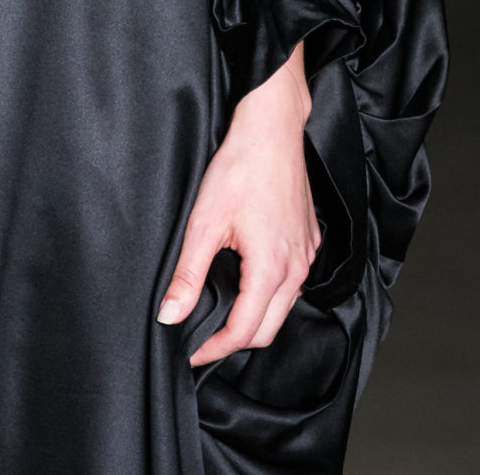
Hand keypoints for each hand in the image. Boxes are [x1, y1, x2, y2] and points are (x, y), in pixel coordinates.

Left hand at [157, 42, 319, 365]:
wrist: (272, 128)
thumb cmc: (241, 167)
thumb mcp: (204, 222)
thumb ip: (188, 274)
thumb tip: (170, 314)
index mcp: (271, 270)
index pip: (245, 332)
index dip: (214, 348)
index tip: (190, 351)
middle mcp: (297, 269)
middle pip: (267, 328)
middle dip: (235, 341)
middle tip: (202, 339)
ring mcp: (308, 255)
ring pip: (283, 307)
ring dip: (255, 318)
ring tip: (221, 312)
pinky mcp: (309, 240)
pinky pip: (294, 282)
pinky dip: (271, 294)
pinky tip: (249, 280)